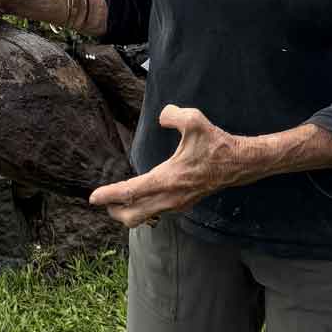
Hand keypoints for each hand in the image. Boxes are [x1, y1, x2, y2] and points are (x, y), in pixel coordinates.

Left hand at [88, 104, 271, 228]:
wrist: (239, 164)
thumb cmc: (216, 142)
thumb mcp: (194, 119)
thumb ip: (172, 114)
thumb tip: (162, 117)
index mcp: (168, 179)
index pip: (131, 192)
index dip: (109, 195)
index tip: (92, 197)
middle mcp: (170, 197)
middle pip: (132, 215)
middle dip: (113, 210)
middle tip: (101, 200)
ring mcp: (177, 204)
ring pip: (144, 217)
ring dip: (127, 211)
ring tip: (115, 200)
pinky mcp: (183, 204)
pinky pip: (156, 212)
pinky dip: (142, 209)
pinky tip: (140, 197)